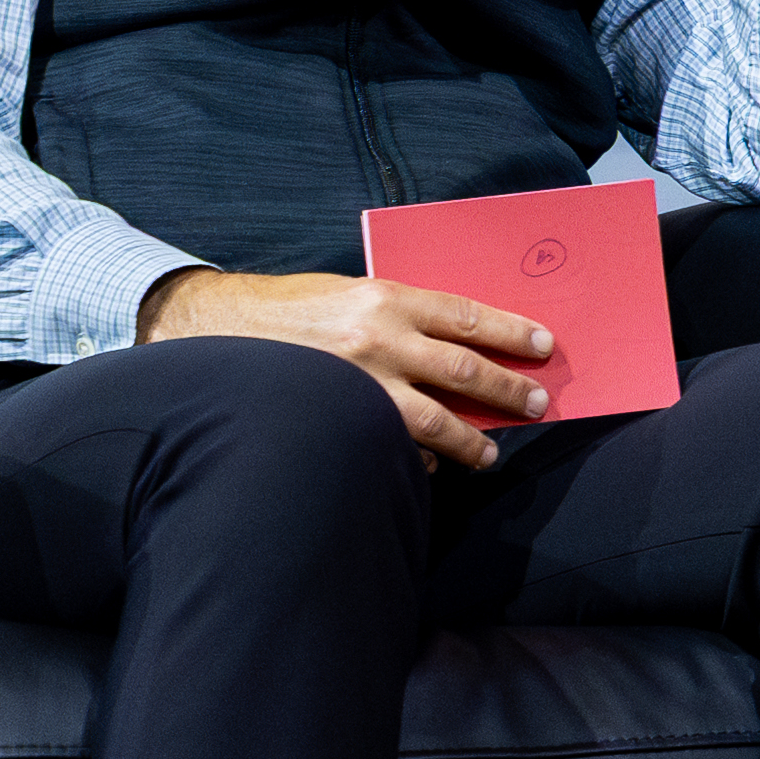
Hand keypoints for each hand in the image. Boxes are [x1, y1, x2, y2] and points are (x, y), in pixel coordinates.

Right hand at [139, 264, 558, 467]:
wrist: (215, 329)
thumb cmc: (292, 308)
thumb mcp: (353, 293)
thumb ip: (403, 316)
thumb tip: (462, 343)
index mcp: (386, 298)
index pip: (467, 317)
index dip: (512, 334)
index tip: (544, 348)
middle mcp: (377, 340)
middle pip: (463, 370)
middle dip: (506, 390)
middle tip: (535, 405)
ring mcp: (355, 385)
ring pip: (432, 421)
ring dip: (468, 441)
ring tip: (489, 453)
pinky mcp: (334, 419)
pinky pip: (387, 445)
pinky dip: (413, 457)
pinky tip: (427, 465)